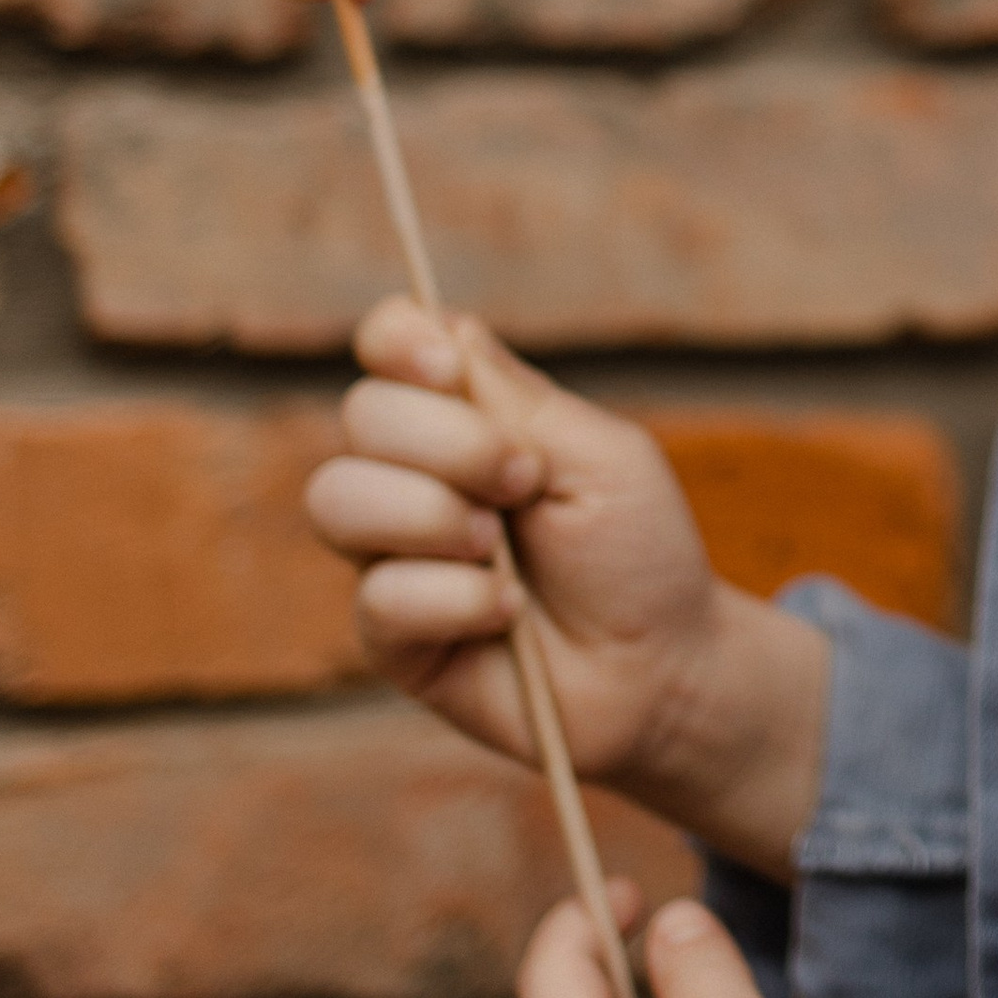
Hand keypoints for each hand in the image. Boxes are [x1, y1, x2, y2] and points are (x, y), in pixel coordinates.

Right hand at [305, 300, 830, 880]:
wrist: (659, 669)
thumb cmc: (638, 555)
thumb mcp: (603, 457)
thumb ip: (520, 399)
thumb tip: (444, 329)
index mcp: (466, 415)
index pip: (388, 344)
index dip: (398, 341)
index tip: (445, 366)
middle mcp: (415, 474)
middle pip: (362, 414)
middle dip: (450, 444)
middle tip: (527, 482)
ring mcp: (393, 553)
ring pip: (337, 499)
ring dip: (433, 517)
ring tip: (502, 548)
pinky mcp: (390, 635)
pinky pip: (378, 596)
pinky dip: (454, 598)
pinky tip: (506, 613)